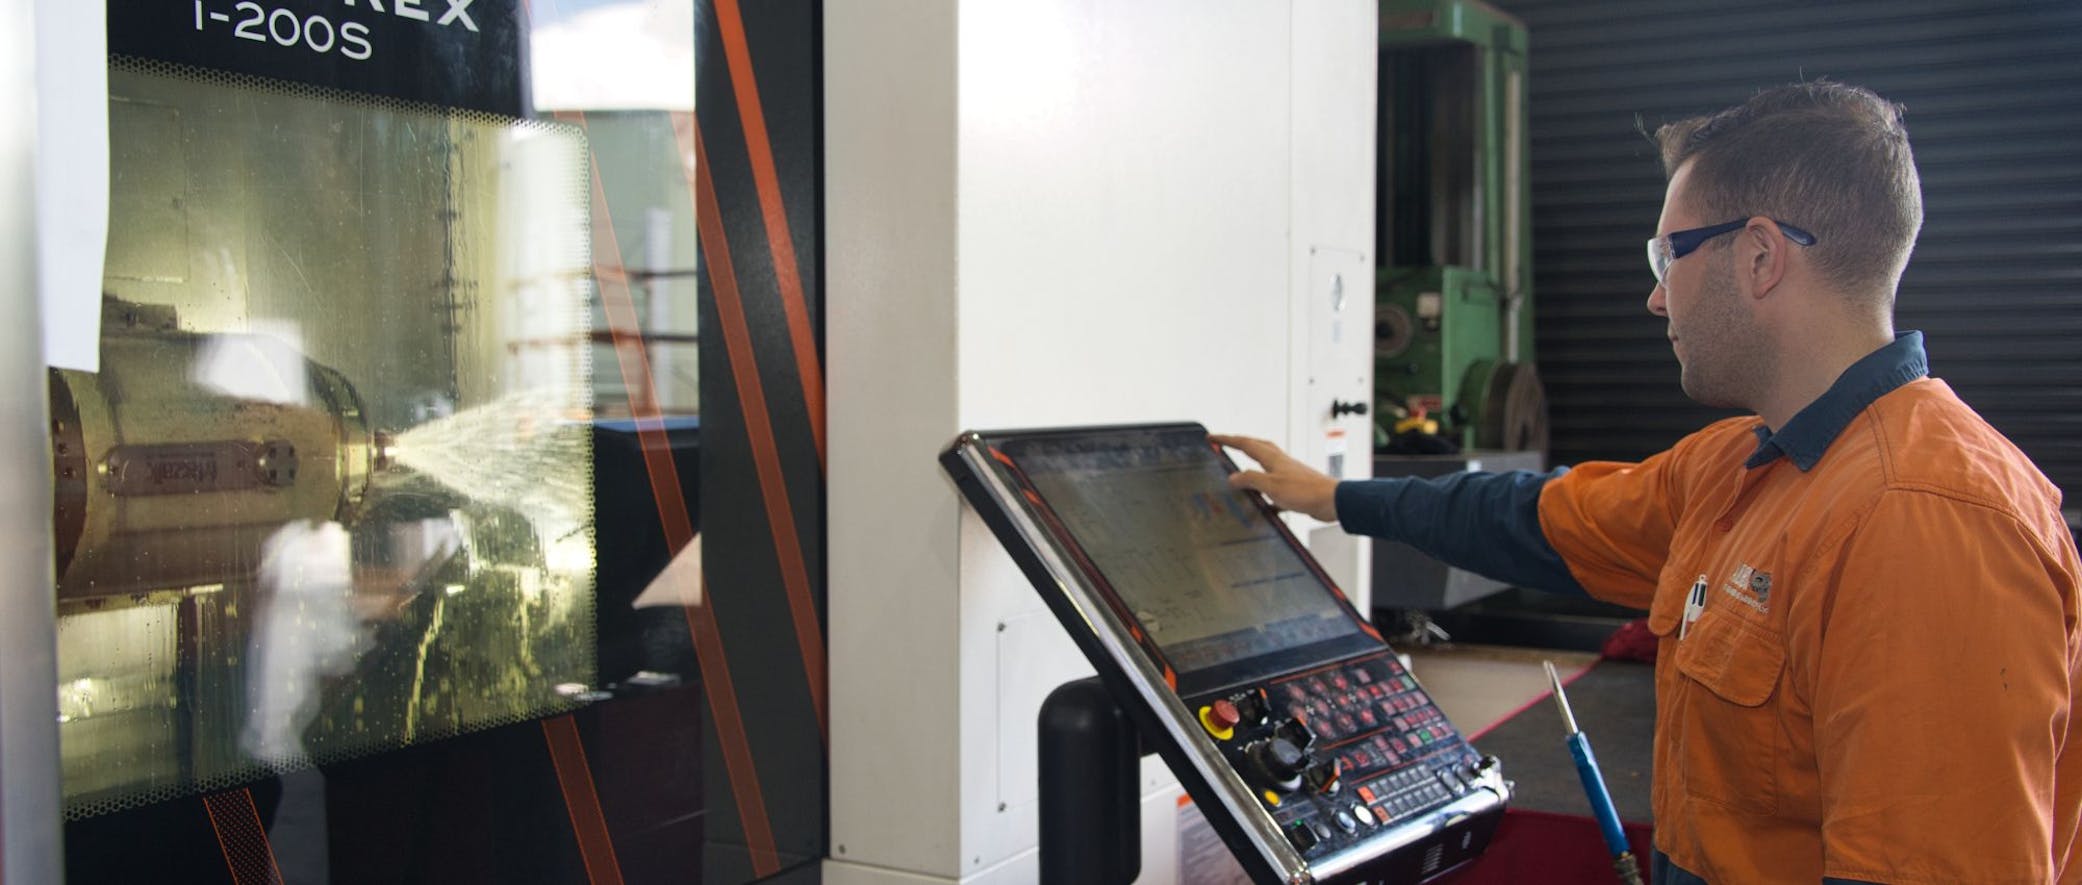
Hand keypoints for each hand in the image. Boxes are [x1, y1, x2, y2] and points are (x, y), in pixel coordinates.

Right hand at [1208, 434, 1338, 522]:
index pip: (1244, 443)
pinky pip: (1274, 486)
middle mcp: (1279, 462)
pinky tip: (1262, 502)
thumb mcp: (1271, 485)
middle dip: (1239, 444)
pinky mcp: (1294, 487)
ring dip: (1251, 465)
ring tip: (1239, 472)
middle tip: (1226, 445)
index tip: (1212, 438)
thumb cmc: (1305, 491)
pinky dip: (1264, 490)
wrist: (1331, 501)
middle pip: (1256, 447)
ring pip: (1264, 465)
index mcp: (1272, 457)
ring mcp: (1287, 473)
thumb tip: (1233, 477)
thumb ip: (1250, 480)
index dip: (1226, 440)